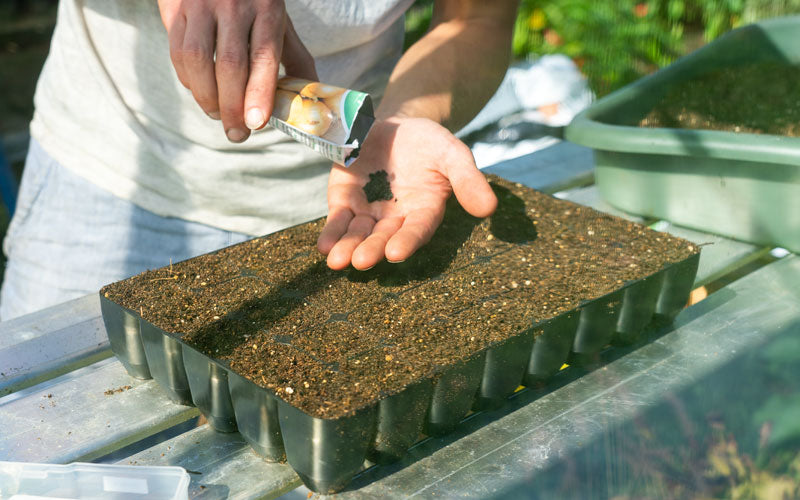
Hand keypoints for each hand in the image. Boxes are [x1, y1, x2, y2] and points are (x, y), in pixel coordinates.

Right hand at [158, 0, 316, 142]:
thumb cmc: (254, 3)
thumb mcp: (279, 22)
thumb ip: (295, 59)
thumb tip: (310, 103)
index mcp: (267, 9)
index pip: (264, 56)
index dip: (259, 93)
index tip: (257, 124)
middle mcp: (234, 4)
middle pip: (230, 64)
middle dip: (232, 107)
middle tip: (237, 134)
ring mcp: (202, 5)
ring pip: (197, 60)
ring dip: (206, 97)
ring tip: (217, 115)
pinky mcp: (176, 10)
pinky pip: (178, 52)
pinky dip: (188, 80)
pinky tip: (201, 91)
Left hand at [317, 117, 497, 270]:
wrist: (397, 127)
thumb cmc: (430, 144)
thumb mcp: (452, 153)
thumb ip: (468, 180)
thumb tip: (490, 208)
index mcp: (425, 210)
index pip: (417, 230)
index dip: (407, 241)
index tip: (396, 254)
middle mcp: (396, 218)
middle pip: (383, 237)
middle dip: (372, 249)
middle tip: (361, 261)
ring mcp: (369, 212)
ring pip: (358, 234)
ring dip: (347, 248)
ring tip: (336, 261)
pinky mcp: (346, 201)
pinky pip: (338, 220)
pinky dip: (331, 233)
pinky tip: (324, 247)